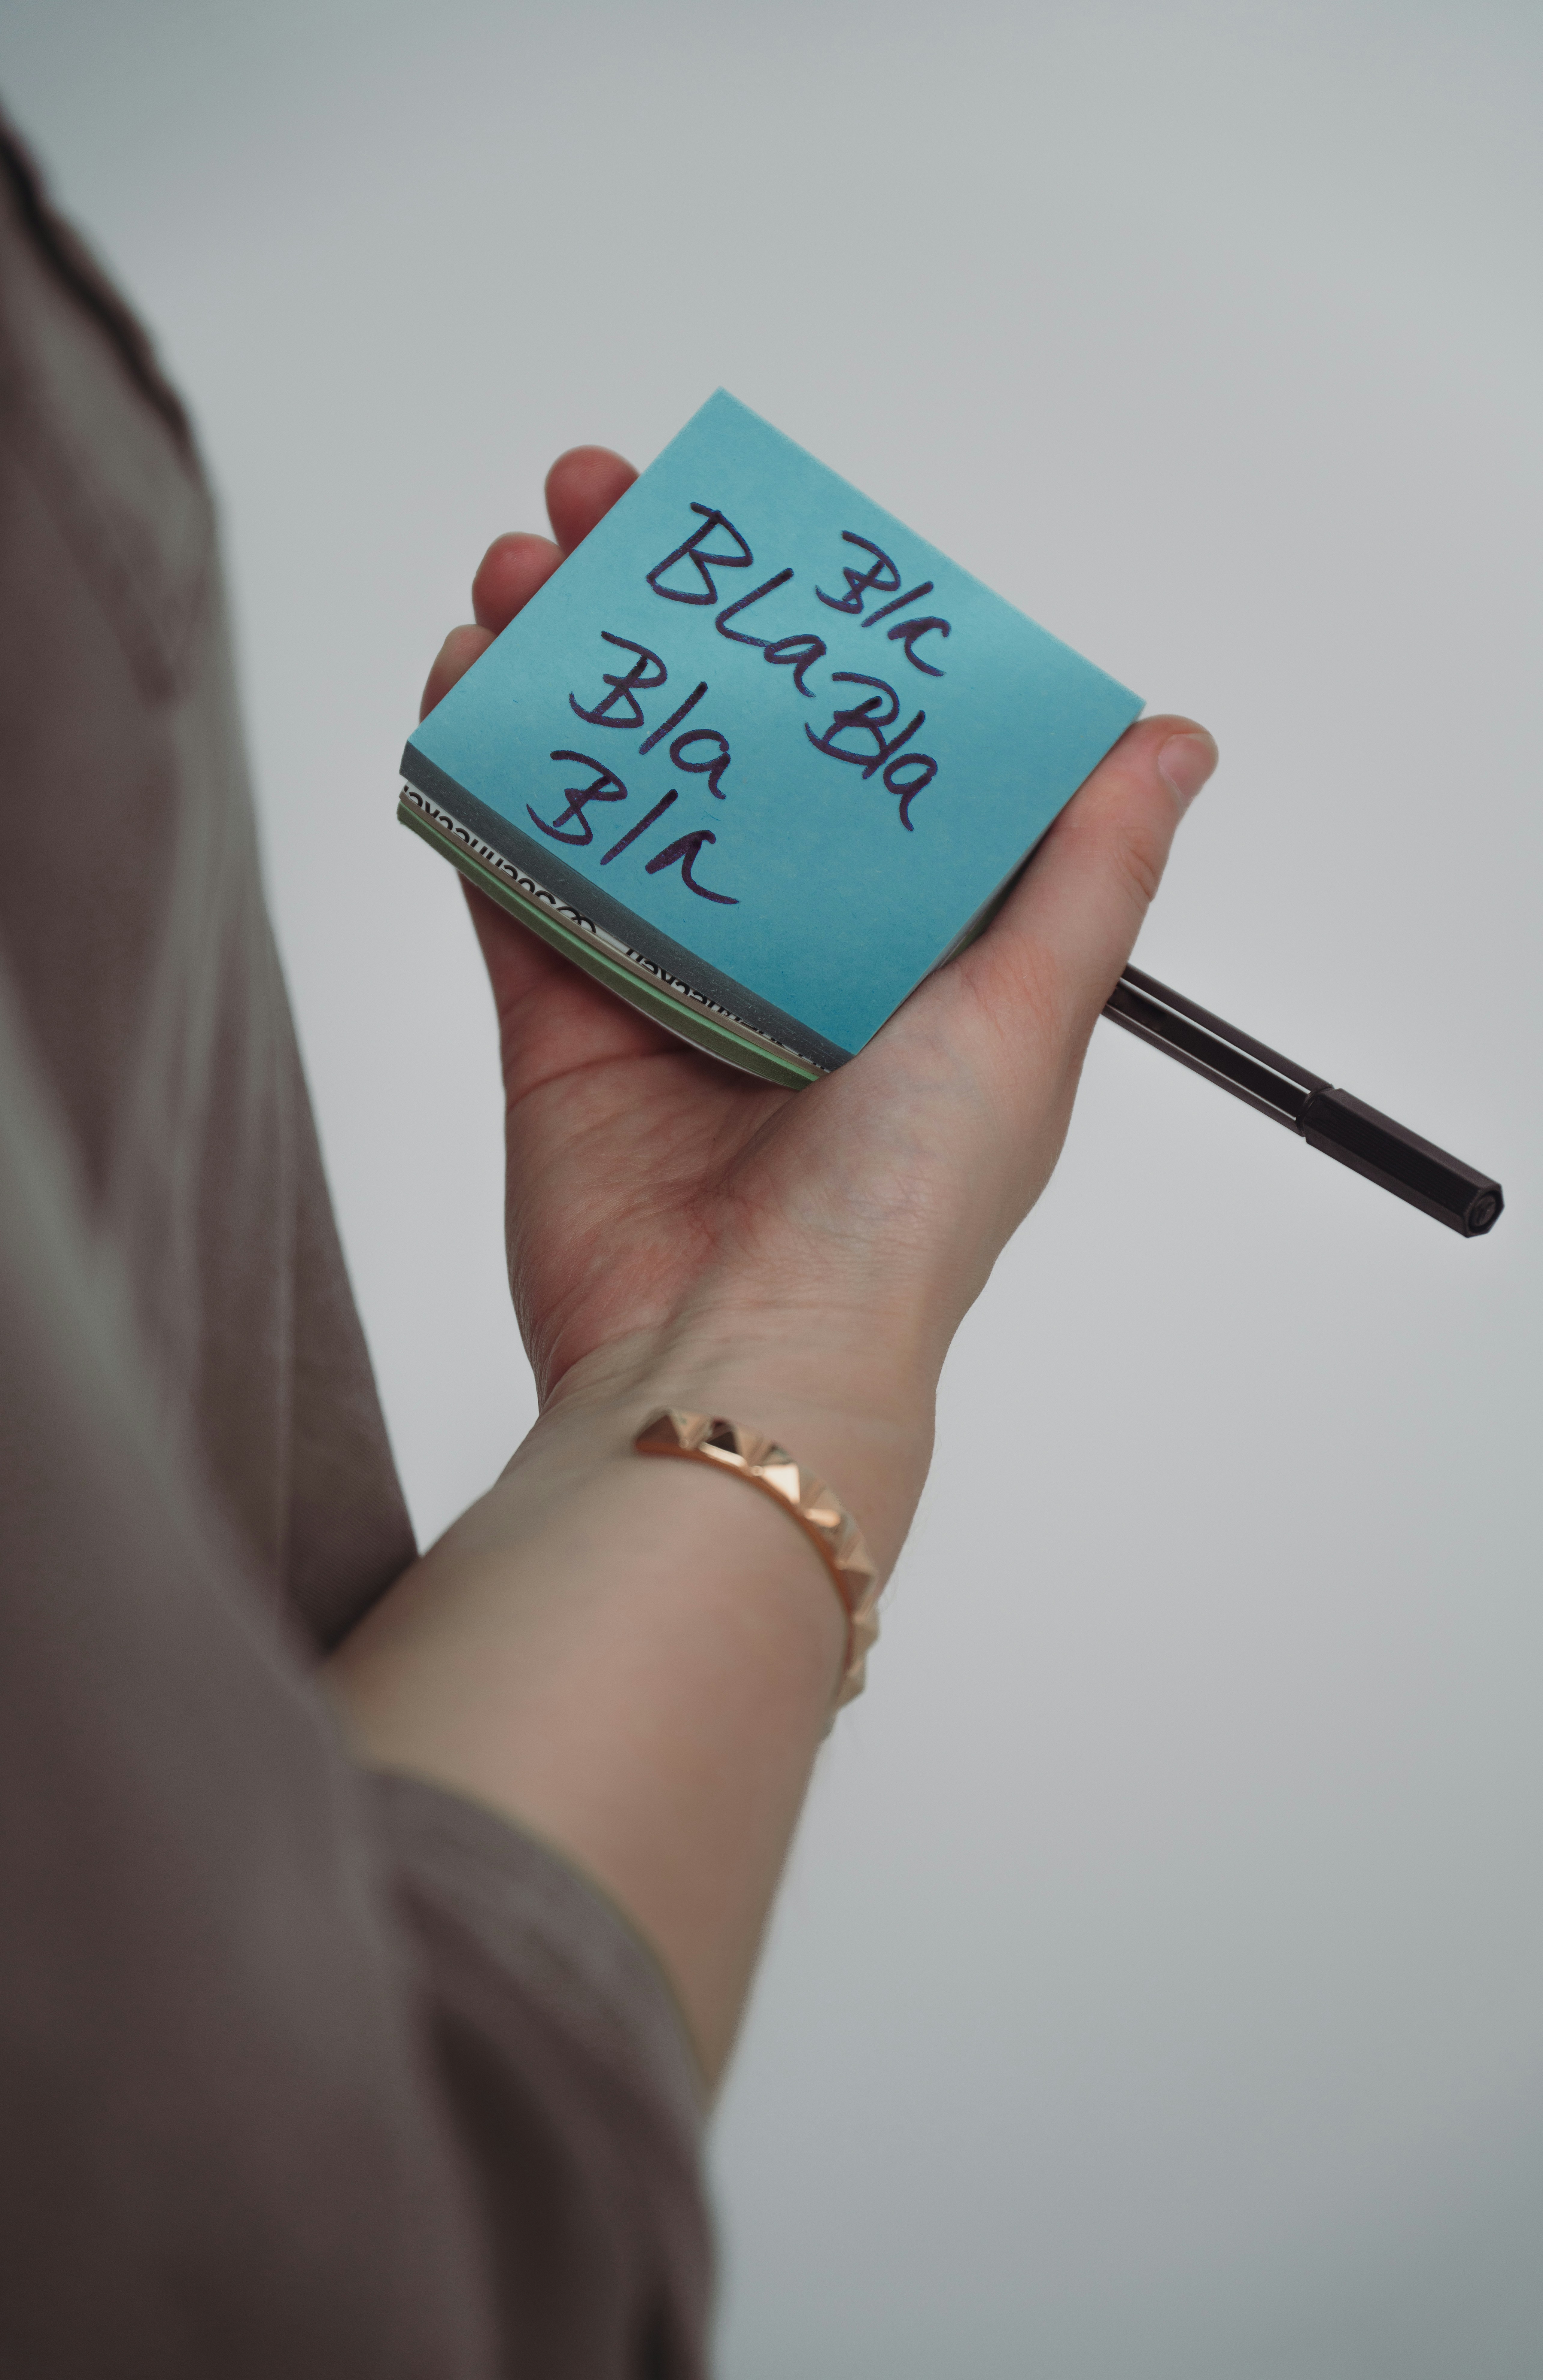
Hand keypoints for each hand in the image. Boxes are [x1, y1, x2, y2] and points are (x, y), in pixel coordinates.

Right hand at [333, 452, 1214, 2074]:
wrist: (736, 1359)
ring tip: (516, 571)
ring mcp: (665, 986)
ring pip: (602, 790)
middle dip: (650, 614)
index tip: (750, 530)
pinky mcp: (561, 1028)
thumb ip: (1088, 868)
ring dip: (554, 669)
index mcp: (902, 948)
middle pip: (711, 745)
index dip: (800, 627)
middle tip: (594, 504)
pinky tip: (464, 685)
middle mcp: (787, 956)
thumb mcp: (1030, 1014)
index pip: (850, 745)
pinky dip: (485, 780)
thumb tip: (1170, 738)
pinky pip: (514, 880)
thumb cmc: (900, 1209)